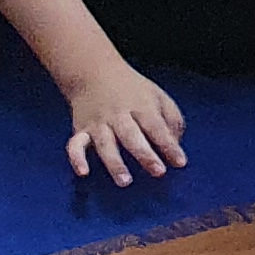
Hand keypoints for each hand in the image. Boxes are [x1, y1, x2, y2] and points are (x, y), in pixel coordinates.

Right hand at [63, 59, 188, 186]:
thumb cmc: (133, 91)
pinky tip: (83, 172)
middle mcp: (119, 115)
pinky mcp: (80, 130)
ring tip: (125, 181)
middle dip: (145, 155)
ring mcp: (98, 124)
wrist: (94, 73)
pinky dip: (77, 159)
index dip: (169, 145)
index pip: (157, 128)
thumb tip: (175, 147)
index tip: (180, 162)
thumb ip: (172, 121)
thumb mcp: (159, 97)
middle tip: (158, 172)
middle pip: (132, 136)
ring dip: (115, 163)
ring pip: (106, 144)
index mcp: (141, 107)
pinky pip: (75, 145)